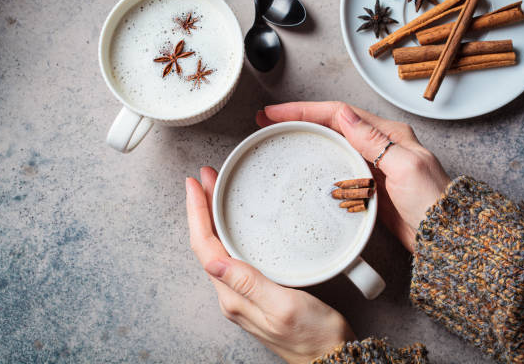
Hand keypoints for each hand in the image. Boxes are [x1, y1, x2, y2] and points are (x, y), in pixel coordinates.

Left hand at [186, 167, 354, 363]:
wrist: (330, 358)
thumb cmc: (314, 335)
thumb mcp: (284, 306)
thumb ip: (249, 284)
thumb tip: (213, 261)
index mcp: (234, 297)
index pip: (205, 248)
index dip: (196, 214)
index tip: (193, 185)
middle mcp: (232, 296)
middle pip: (207, 245)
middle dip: (201, 209)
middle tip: (204, 178)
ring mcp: (243, 295)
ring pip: (218, 249)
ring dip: (212, 218)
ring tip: (213, 192)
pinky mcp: (256, 293)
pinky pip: (233, 257)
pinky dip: (228, 232)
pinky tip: (234, 223)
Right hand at [256, 101, 449, 252]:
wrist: (442, 236)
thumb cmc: (432, 202)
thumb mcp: (405, 165)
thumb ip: (374, 140)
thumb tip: (344, 114)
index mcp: (388, 134)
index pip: (338, 114)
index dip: (304, 111)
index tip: (276, 114)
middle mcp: (379, 146)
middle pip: (331, 125)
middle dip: (298, 120)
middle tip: (268, 122)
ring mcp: (372, 166)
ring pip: (331, 144)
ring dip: (305, 138)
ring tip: (279, 138)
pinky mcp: (367, 186)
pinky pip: (336, 167)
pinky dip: (317, 163)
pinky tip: (303, 167)